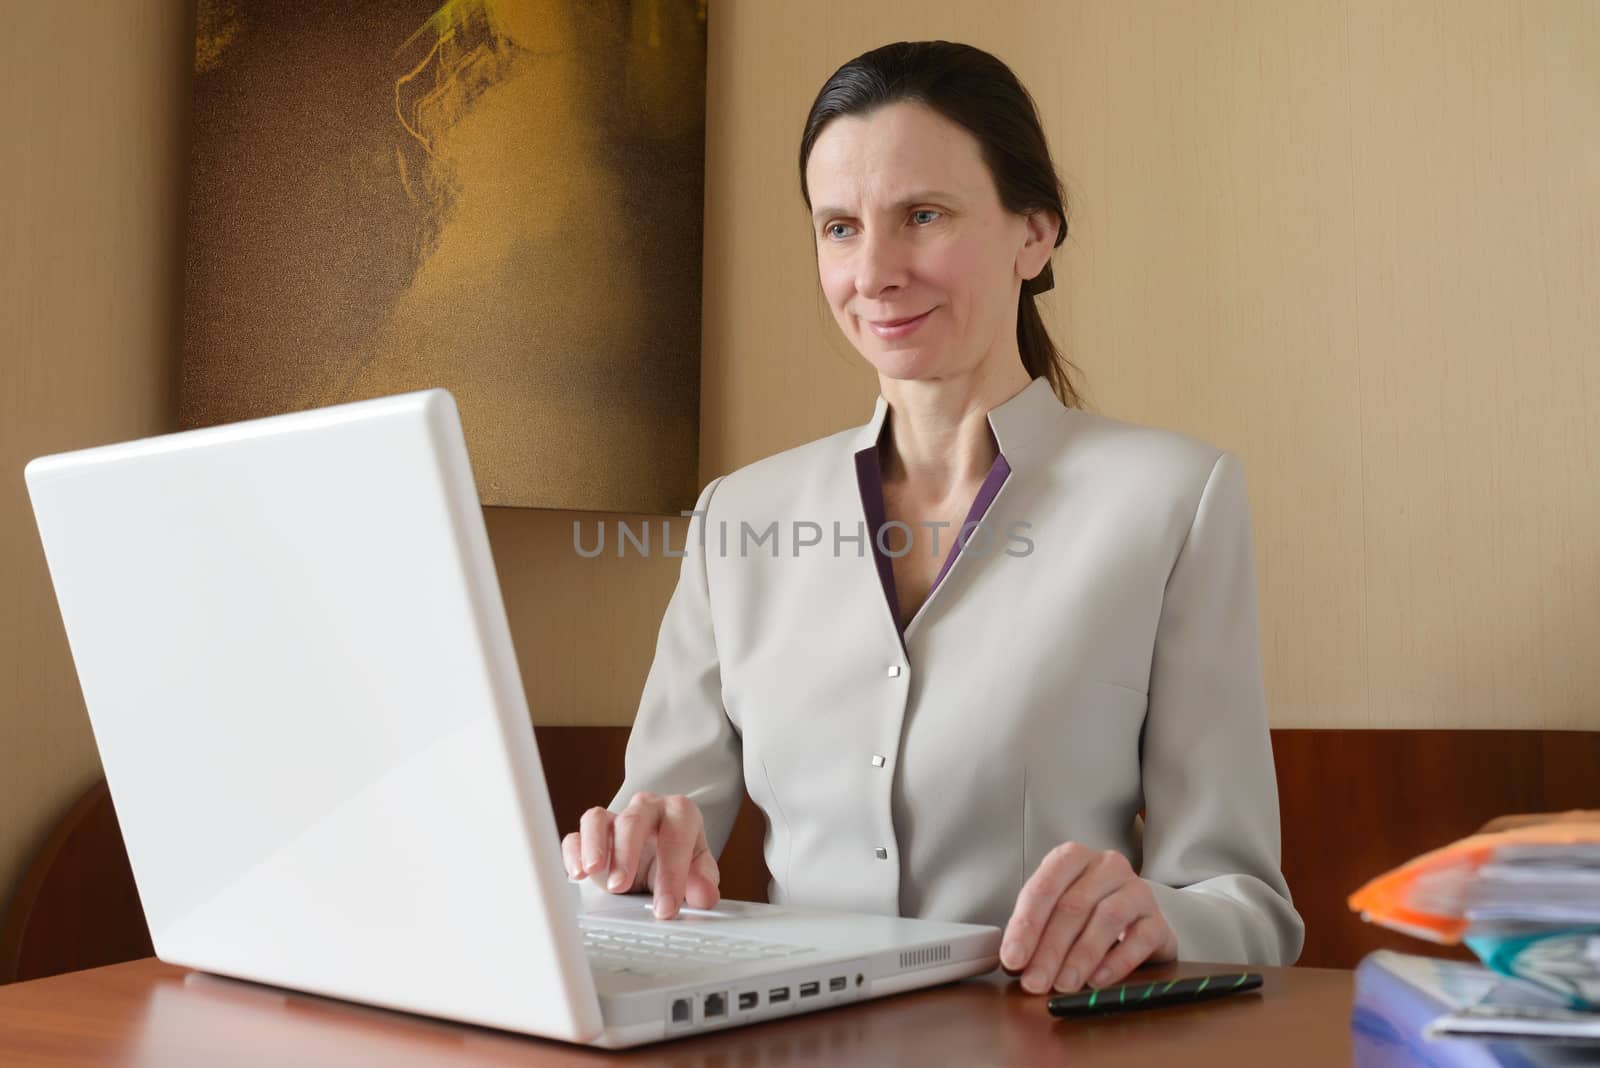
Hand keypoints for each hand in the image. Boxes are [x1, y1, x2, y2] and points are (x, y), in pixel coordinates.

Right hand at [561, 792, 719, 919]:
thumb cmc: (679, 860)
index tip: (665, 907)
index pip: (676, 834)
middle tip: (620, 886)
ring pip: (598, 818)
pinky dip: (574, 853)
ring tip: (592, 872)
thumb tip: (704, 896)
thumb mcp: (697, 872)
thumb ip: (702, 883)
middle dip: (626, 854)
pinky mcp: (591, 834)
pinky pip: (576, 835)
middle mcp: (647, 808)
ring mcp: (615, 818)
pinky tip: (577, 874)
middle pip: (634, 819)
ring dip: (594, 845)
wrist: (657, 858)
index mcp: (679, 813)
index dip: (671, 872)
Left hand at [1000, 842, 1176, 994]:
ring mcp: (1137, 890)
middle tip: (1035, 982)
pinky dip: (1116, 962)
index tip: (1013, 959)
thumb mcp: (1054, 913)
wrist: (1136, 922)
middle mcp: (1106, 866)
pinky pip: (1140, 939)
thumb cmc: (1086, 915)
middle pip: (1073, 906)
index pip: (1044, 887)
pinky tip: (1097, 981)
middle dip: (1049, 949)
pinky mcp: (1158, 920)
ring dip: (1081, 956)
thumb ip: (1033, 932)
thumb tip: (1013, 961)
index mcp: (1072, 858)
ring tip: (1063, 985)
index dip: (1026, 925)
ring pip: (1107, 918)